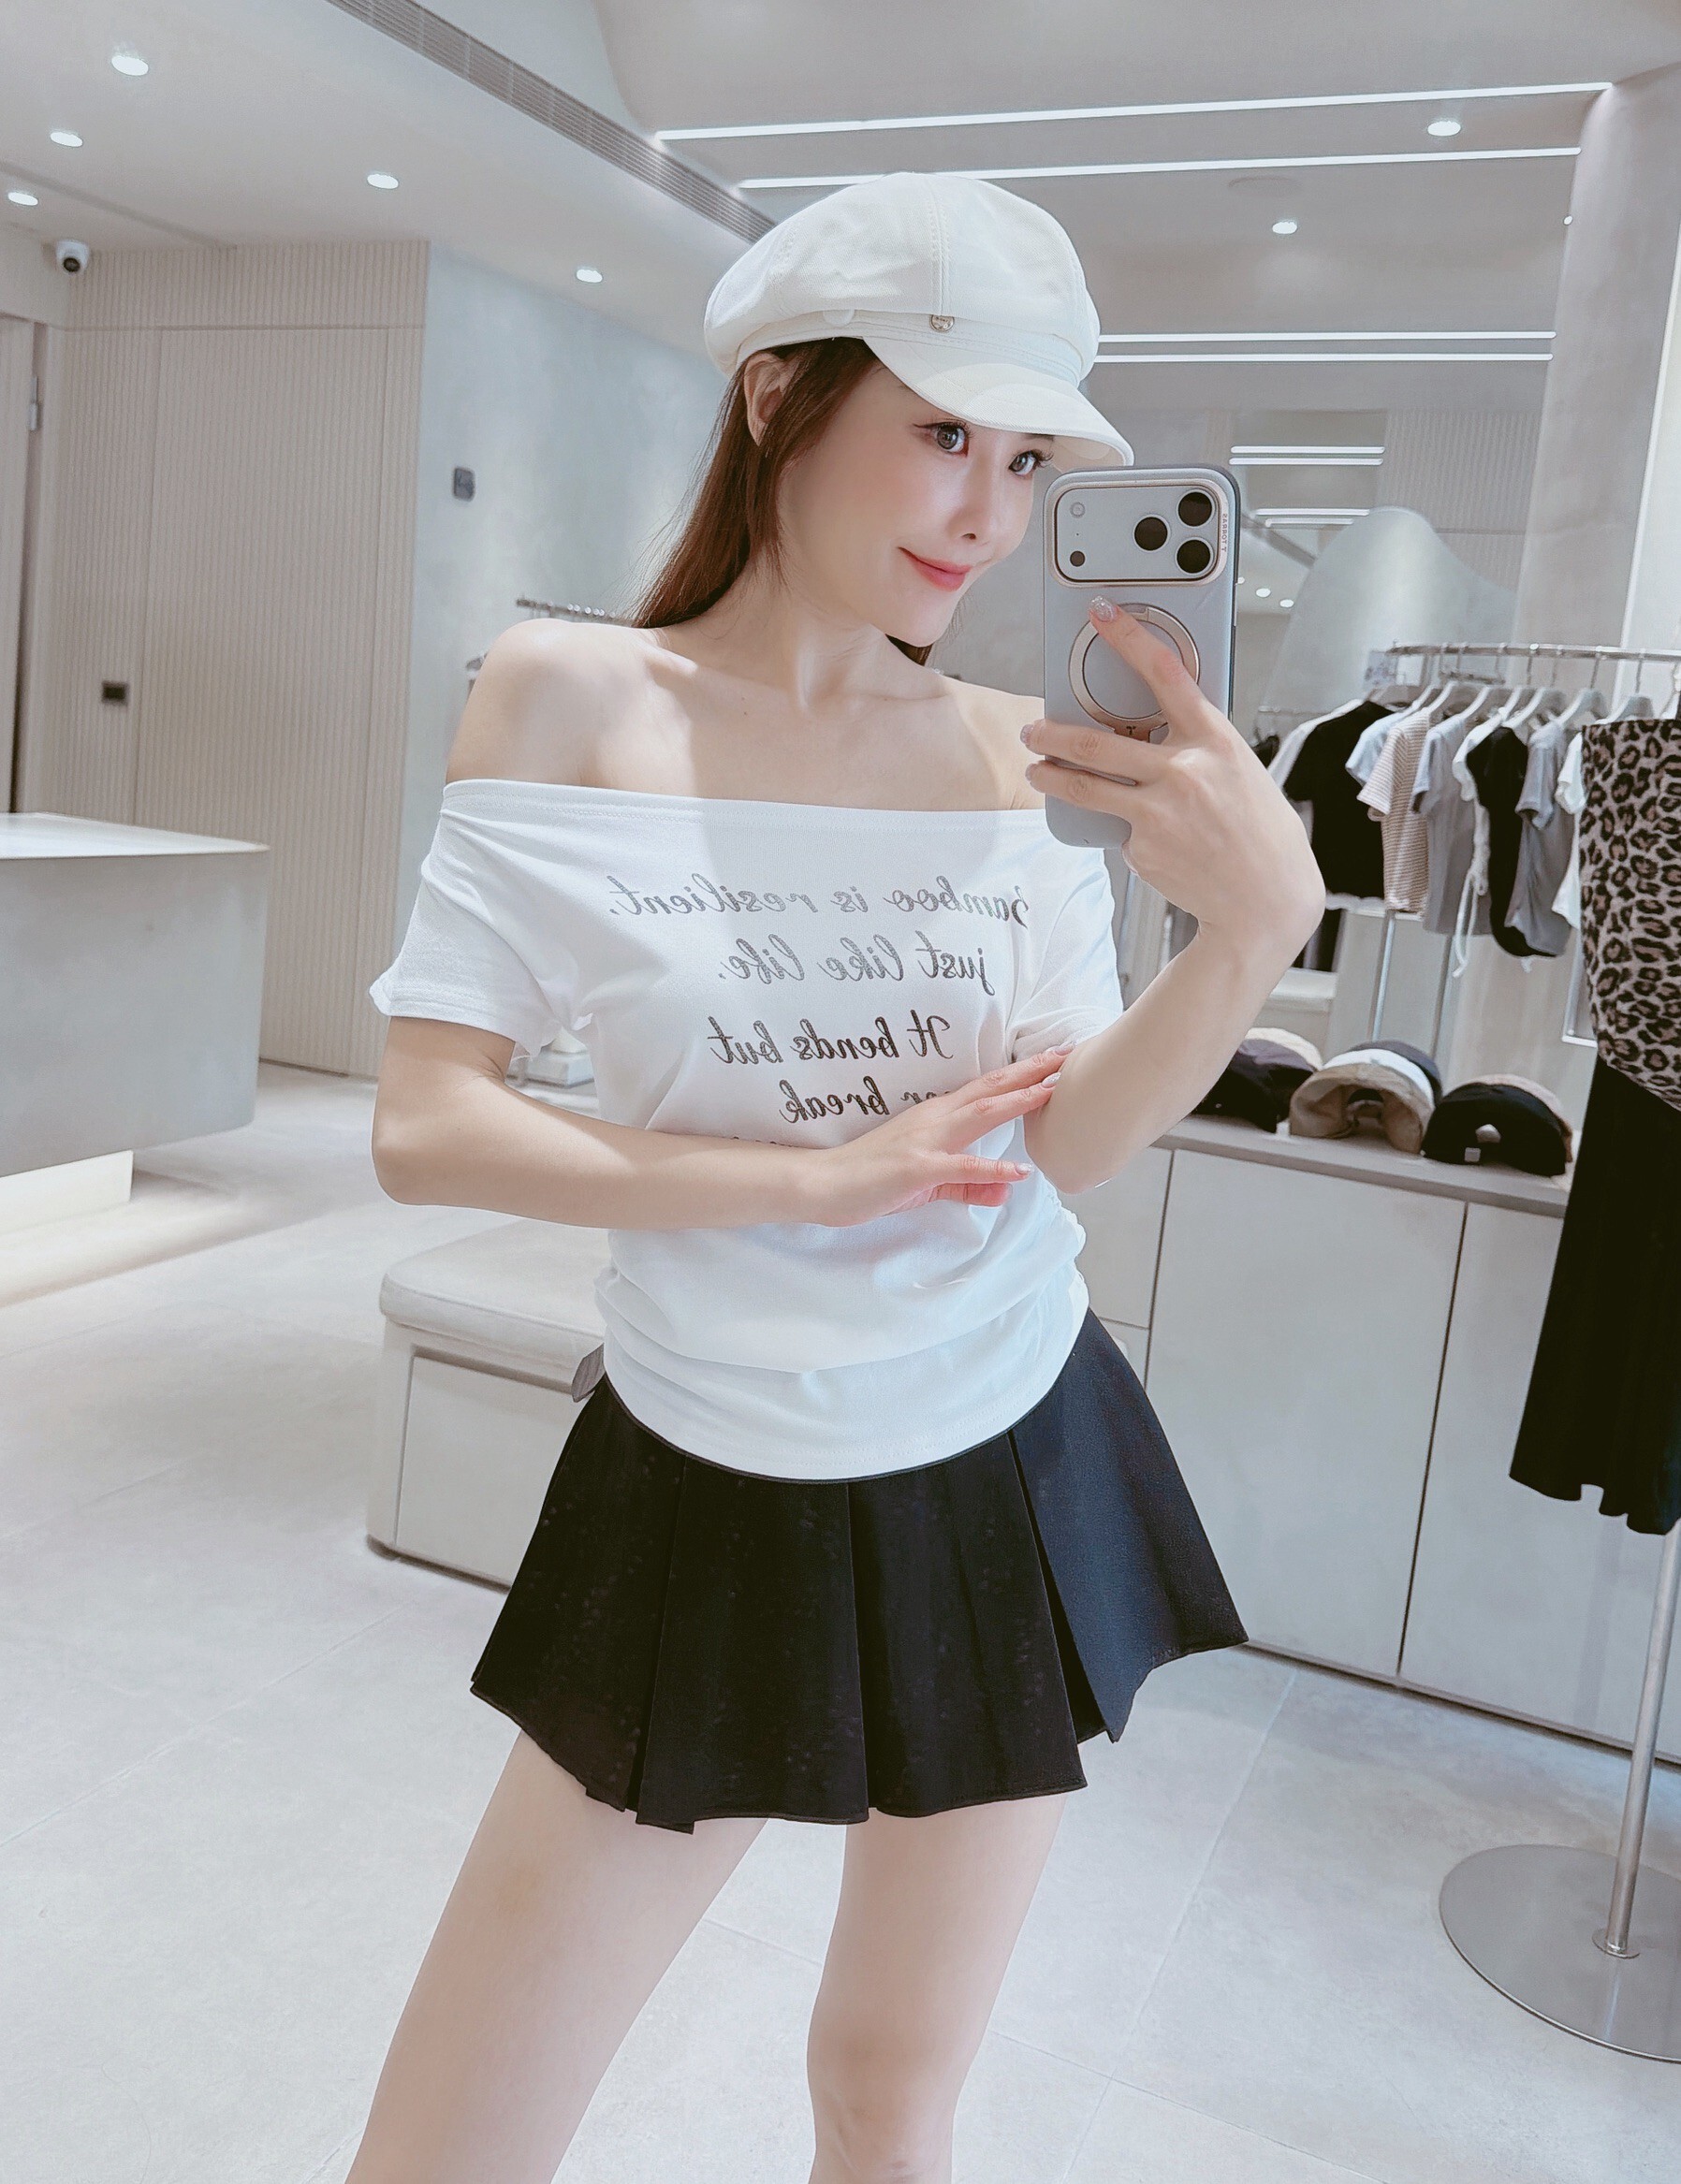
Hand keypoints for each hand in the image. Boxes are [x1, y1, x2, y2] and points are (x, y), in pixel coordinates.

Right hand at [802, 1046, 1075, 1227]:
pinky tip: (1018, 1171)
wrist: (822, 1183)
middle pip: (991, 1089)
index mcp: (937, 1117)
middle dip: (1031, 1072)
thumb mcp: (930, 1182)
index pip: (988, 1089)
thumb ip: (969, 1184)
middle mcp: (935, 1119)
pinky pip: (960, 1167)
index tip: (1056, 1060)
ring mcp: (926, 1141)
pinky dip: (991, 1167)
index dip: (1024, 1073)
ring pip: (980, 1114)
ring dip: (1018, 1101)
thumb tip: (1006, 1191)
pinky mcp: (916, 1168)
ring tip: (1051, 1090)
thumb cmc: (871, 1179)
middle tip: (1067, 1055)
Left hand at [1021, 599, 1325, 956]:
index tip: (1102, 614)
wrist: (1266, 899)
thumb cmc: (1258, 832)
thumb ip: (1194, 747)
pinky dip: (1121, 830)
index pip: (1164, 673)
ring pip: (1086, 786)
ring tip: (1037, 769)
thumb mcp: (1237, 770)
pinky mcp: (1143, 847)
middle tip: (1034, 729)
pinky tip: (1148, 842)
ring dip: (1051, 775)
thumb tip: (1148, 733)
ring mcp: (1159, 812)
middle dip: (1052, 733)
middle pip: (1097, 740)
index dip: (1128, 637)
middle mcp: (1184, 771)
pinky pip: (1116, 828)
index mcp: (1214, 740)